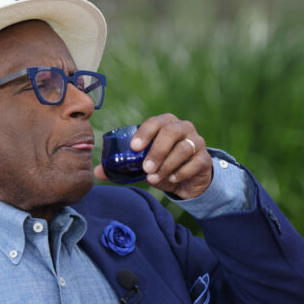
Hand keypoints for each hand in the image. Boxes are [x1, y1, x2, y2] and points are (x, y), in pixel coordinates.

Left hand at [93, 113, 212, 198]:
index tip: (134, 148)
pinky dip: (181, 172)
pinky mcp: (205, 159)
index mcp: (167, 124)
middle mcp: (184, 128)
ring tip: (154, 178)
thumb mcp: (142, 166)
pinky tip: (172, 179)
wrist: (187, 182)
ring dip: (167, 164)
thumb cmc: (162, 167)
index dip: (145, 132)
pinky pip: (195, 163)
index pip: (156, 121)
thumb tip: (98, 172)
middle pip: (171, 132)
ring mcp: (197, 142)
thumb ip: (123, 167)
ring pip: (184, 148)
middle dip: (157, 150)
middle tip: (146, 168)